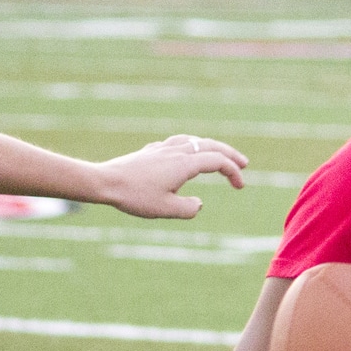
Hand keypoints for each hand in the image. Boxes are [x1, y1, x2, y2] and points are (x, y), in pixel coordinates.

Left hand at [92, 134, 247, 218]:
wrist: (106, 182)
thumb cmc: (135, 197)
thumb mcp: (167, 210)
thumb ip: (189, 209)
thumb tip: (198, 204)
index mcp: (184, 163)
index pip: (217, 161)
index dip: (233, 172)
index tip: (240, 186)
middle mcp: (176, 151)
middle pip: (210, 145)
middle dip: (229, 154)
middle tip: (244, 163)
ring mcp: (162, 148)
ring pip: (193, 140)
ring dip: (210, 147)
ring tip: (218, 154)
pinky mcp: (150, 151)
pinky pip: (177, 142)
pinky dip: (191, 145)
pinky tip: (185, 151)